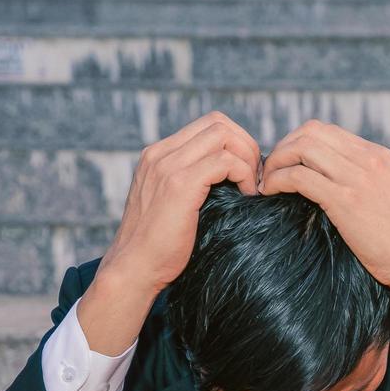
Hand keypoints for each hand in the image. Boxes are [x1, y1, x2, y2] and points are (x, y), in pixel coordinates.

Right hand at [98, 111, 261, 295]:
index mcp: (159, 155)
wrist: (135, 268)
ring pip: (224, 135)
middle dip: (247, 146)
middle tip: (255, 179)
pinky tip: (246, 197)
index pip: (209, 125)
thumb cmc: (161, 246)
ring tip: (251, 189)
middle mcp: (160, 153)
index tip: (248, 173)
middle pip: (219, 123)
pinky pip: (225, 161)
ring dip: (248, 159)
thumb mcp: (176, 205)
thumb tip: (233, 178)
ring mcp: (167, 166)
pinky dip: (244, 175)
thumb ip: (194, 184)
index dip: (238, 143)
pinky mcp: (179, 185)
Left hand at [257, 119, 389, 312]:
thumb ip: (379, 182)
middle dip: (283, 147)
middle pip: (310, 132)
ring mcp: (357, 179)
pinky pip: (299, 177)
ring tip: (268, 182)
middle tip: (271, 170)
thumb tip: (361, 182)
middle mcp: (368, 160)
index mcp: (379, 156)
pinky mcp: (345, 201)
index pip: (328, 132)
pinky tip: (271, 193)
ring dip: (277, 162)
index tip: (288, 163)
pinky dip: (279, 181)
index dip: (299, 143)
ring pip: (301, 148)